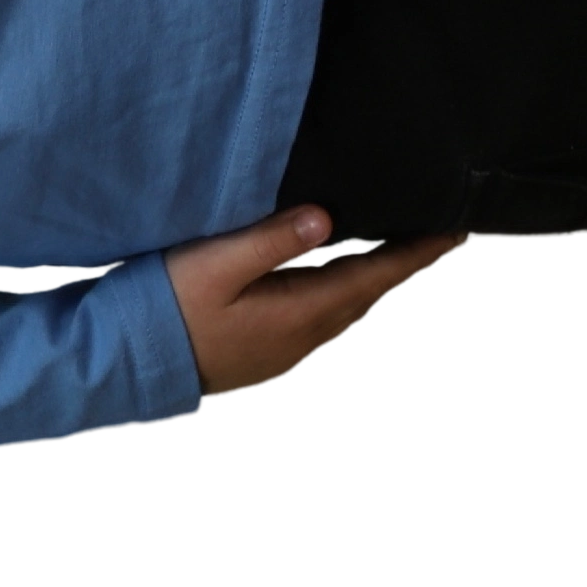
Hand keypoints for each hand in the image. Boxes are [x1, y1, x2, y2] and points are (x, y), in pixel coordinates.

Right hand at [165, 205, 465, 402]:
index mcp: (300, 311)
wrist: (130, 367)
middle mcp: (303, 336)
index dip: (417, 251)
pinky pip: (321, 319)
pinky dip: (340, 295)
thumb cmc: (166, 310)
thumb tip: (327, 218)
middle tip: (434, 235)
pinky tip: (331, 282)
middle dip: (400, 263)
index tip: (456, 229)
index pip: (375, 274)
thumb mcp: (214, 266)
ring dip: (371, 280)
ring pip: (345, 309)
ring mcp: (285, 350)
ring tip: (392, 253)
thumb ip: (271, 242)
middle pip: (367, 294)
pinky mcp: (266, 354)